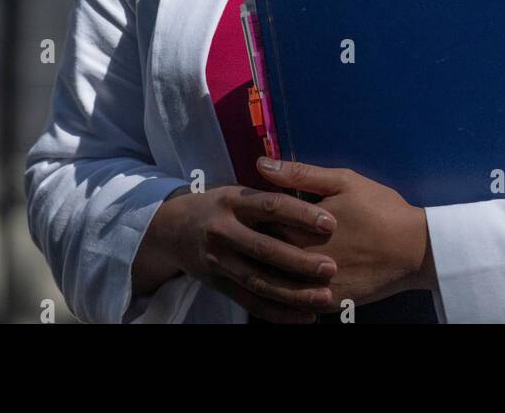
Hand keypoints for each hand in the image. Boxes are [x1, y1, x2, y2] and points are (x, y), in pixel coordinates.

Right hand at [150, 183, 340, 322]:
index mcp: (232, 202)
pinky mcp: (219, 285)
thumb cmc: (220, 206)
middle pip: (264, 249)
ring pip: (259, 281)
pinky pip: (250, 303)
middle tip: (331, 268)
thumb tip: (311, 188)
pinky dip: (278, 313)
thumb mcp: (238, 191)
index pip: (271, 206)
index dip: (301, 214)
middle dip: (299, 260)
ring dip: (293, 293)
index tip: (331, 222)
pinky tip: (304, 316)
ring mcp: (219, 261)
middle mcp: (223, 232)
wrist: (174, 230)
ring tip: (324, 298)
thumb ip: (269, 194)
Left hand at [254, 157, 433, 312]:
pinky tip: (282, 282)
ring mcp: (315, 286)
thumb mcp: (343, 181)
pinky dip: (284, 294)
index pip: (257, 224)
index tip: (244, 211)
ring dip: (263, 272)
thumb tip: (261, 163)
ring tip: (259, 259)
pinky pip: (296, 304)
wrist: (415, 248)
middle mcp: (302, 261)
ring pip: (274, 284)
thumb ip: (299, 174)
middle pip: (262, 256)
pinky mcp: (329, 303)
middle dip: (252, 244)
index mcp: (300, 228)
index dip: (249, 217)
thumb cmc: (380, 208)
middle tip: (246, 235)